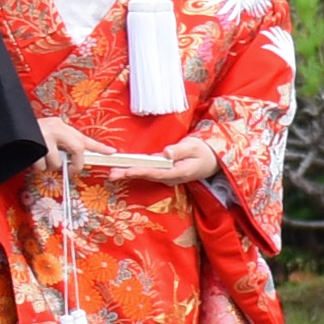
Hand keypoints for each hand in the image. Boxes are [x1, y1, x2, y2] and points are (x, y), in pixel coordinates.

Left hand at [72, 136, 223, 184]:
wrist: (211, 162)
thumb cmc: (203, 151)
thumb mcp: (194, 146)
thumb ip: (180, 150)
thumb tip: (166, 153)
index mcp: (179, 171)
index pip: (158, 172)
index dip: (142, 171)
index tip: (129, 170)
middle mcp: (171, 177)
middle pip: (147, 176)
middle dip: (129, 174)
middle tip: (112, 174)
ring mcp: (166, 177)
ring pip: (146, 175)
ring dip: (128, 174)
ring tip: (112, 173)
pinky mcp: (163, 174)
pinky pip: (148, 172)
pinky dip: (134, 171)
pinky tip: (122, 171)